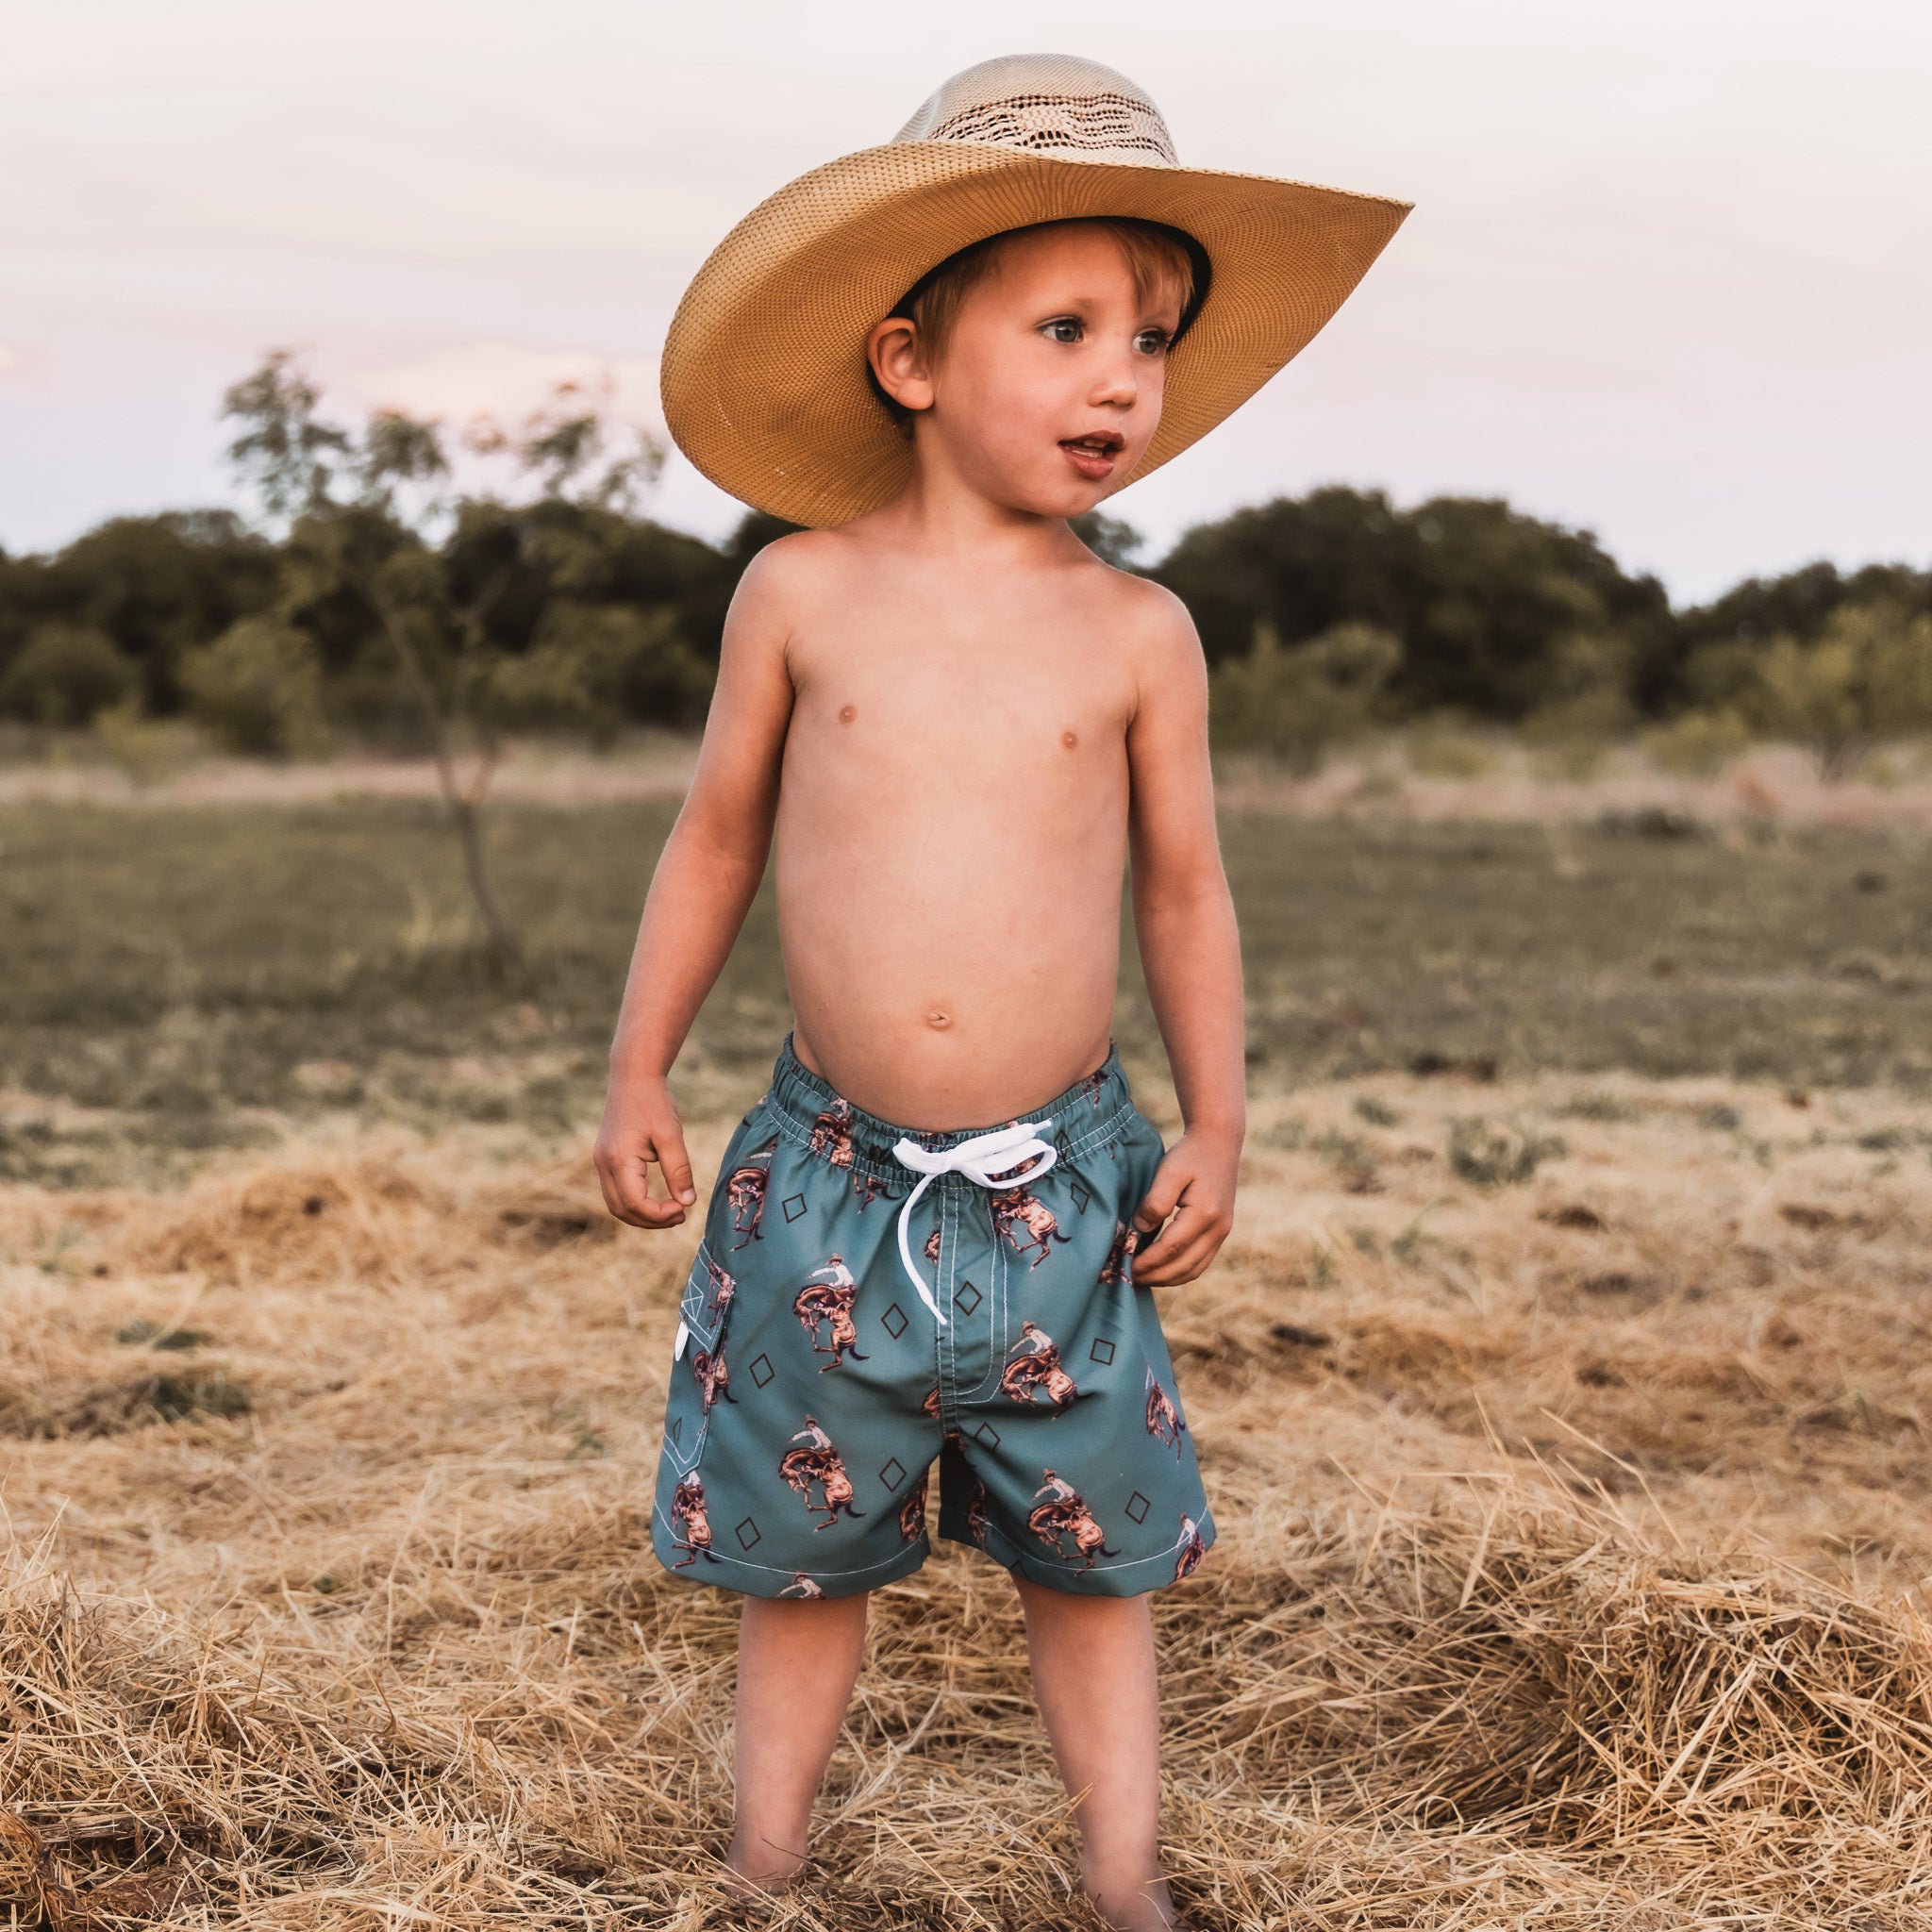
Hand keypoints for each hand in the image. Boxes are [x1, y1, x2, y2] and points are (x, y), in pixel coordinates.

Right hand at [594, 1072, 697, 1229]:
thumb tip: (687, 1203)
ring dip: (642, 1215)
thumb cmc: (654, 1103)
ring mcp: (601, 1162)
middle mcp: (603, 1164)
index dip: (659, 1214)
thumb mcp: (671, 1135)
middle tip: (681, 1216)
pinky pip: (616, 1192)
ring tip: (672, 1211)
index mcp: (618, 1159)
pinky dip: (635, 1203)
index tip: (683, 1208)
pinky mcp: (605, 1159)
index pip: (635, 1203)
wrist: (633, 1077)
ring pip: (616, 1205)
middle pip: (621, 1210)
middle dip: (651, 1220)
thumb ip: (678, 1170)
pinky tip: (658, 1200)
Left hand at [1130, 1129, 1238, 1285]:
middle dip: (1154, 1276)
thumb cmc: (1190, 1154)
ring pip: (1194, 1270)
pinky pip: (1200, 1263)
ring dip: (1167, 1279)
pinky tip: (1161, 1269)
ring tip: (1142, 1277)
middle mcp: (1218, 1228)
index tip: (1125, 1265)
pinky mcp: (1221, 1233)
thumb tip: (1138, 1229)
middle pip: (1184, 1266)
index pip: (1171, 1248)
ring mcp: (1222, 1233)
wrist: (1219, 1142)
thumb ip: (1155, 1202)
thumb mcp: (1168, 1171)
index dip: (1147, 1262)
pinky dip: (1180, 1272)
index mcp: (1205, 1213)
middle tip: (1128, 1277)